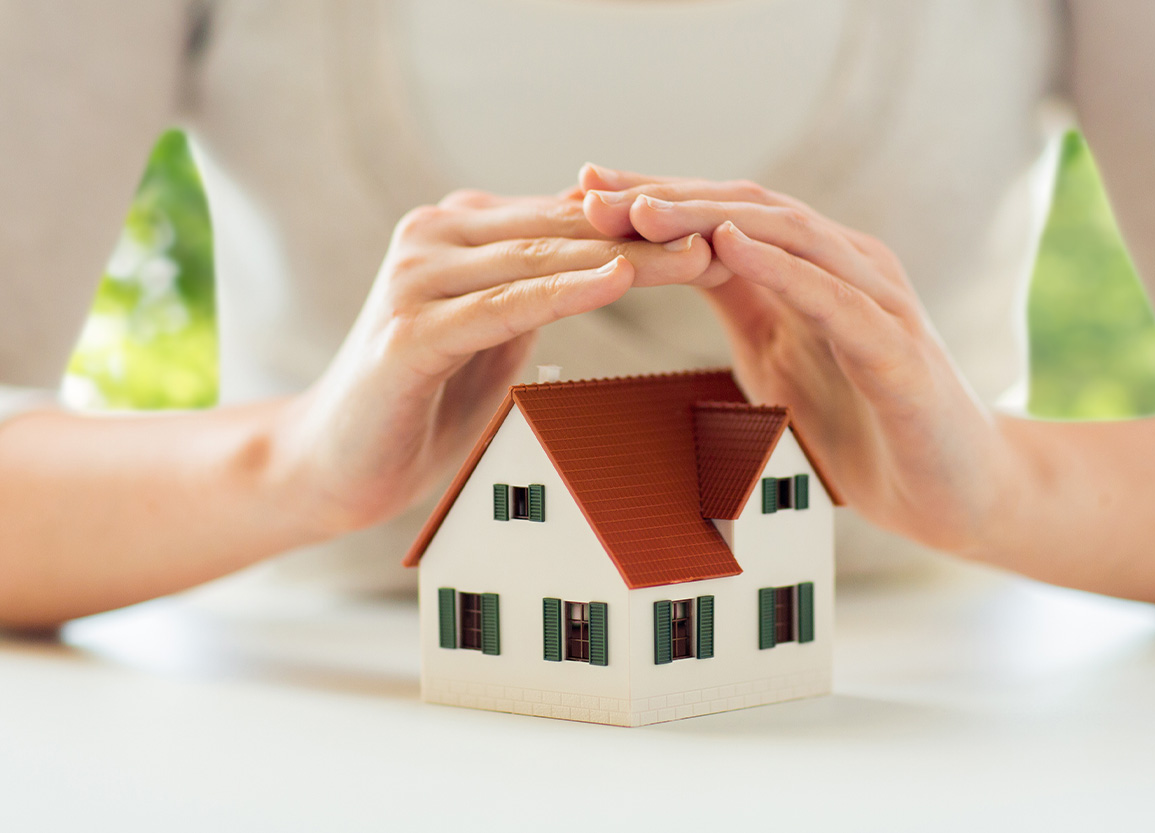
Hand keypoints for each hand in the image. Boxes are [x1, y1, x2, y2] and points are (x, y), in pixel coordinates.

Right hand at [270, 188, 711, 534]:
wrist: (334, 463)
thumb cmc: (424, 401)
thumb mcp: (493, 333)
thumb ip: (536, 289)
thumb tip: (613, 262)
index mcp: (458, 232)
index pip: (569, 218)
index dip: (644, 223)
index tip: (717, 230)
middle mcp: (433, 238)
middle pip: (564, 229)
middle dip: (650, 234)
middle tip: (728, 237)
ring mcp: (416, 280)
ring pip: (541, 259)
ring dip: (627, 258)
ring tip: (697, 256)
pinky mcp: (409, 332)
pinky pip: (501, 307)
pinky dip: (561, 293)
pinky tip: (616, 281)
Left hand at [579, 165, 1021, 553]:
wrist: (954, 491)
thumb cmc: (864, 422)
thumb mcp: (778, 354)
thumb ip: (738, 302)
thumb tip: (669, 266)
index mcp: (811, 270)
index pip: (724, 217)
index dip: (655, 199)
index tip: (583, 190)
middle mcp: (845, 267)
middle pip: (746, 211)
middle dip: (664, 199)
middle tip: (589, 192)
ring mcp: (877, 302)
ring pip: (787, 238)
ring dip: (709, 219)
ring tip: (641, 210)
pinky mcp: (896, 349)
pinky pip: (834, 297)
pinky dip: (780, 268)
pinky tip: (730, 247)